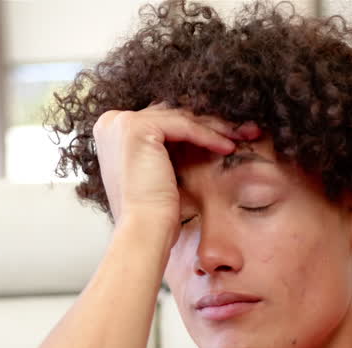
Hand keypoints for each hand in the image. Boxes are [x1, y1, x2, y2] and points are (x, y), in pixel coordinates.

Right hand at [93, 104, 258, 229]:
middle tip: (238, 131)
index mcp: (111, 130)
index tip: (223, 133)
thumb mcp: (156, 168)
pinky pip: (184, 126)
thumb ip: (164, 145)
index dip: (194, 126)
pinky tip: (228, 147)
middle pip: (172, 115)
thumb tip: (193, 130)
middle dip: (208, 123)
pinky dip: (208, 136)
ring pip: (181, 118)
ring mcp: (122, 122)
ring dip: (214, 128)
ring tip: (240, 138)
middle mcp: (112, 121)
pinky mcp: (137, 127)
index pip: (162, 118)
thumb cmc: (151, 210)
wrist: (144, 229)